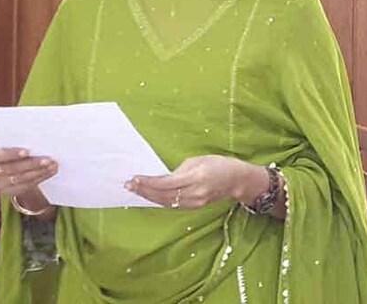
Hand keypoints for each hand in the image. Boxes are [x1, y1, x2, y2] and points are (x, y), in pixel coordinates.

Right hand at [0, 144, 57, 198]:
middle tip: (49, 159)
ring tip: (52, 166)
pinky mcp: (7, 192)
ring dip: (39, 172)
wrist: (11, 164)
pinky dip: (39, 178)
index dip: (12, 154)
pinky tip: (49, 172)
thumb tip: (39, 138)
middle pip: (12, 168)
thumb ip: (20, 142)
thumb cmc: (13, 148)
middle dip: (32, 164)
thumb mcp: (12, 143)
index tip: (27, 151)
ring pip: (20, 179)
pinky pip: (25, 186)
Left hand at [126, 155, 259, 209]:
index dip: (149, 183)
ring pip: (167, 202)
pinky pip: (173, 205)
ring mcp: (195, 202)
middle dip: (145, 190)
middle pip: (164, 195)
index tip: (135, 179)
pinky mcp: (195, 207)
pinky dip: (159, 200)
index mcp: (196, 177)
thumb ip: (180, 170)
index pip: (167, 183)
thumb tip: (165, 178)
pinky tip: (150, 195)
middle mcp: (195, 193)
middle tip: (128, 185)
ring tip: (135, 190)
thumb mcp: (199, 160)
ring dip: (149, 197)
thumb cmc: (219, 164)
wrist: (237, 180)